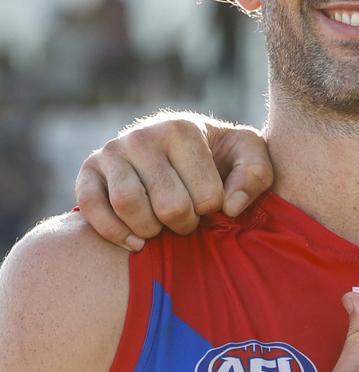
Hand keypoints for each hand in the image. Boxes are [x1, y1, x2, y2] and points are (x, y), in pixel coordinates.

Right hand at [75, 112, 273, 250]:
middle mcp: (143, 136)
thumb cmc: (218, 154)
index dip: (213, 210)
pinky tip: (137, 242)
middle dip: (185, 224)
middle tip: (188, 220)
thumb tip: (233, 207)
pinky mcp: (88, 171)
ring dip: (151, 230)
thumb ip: (256, 173)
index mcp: (183, 129)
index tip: (212, 204)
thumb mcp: (247, 153)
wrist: (175, 146)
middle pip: (169, 205)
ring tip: (163, 227)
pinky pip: (92, 209)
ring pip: (129, 206)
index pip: (206, 194)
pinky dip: (114, 233)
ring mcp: (112, 152)